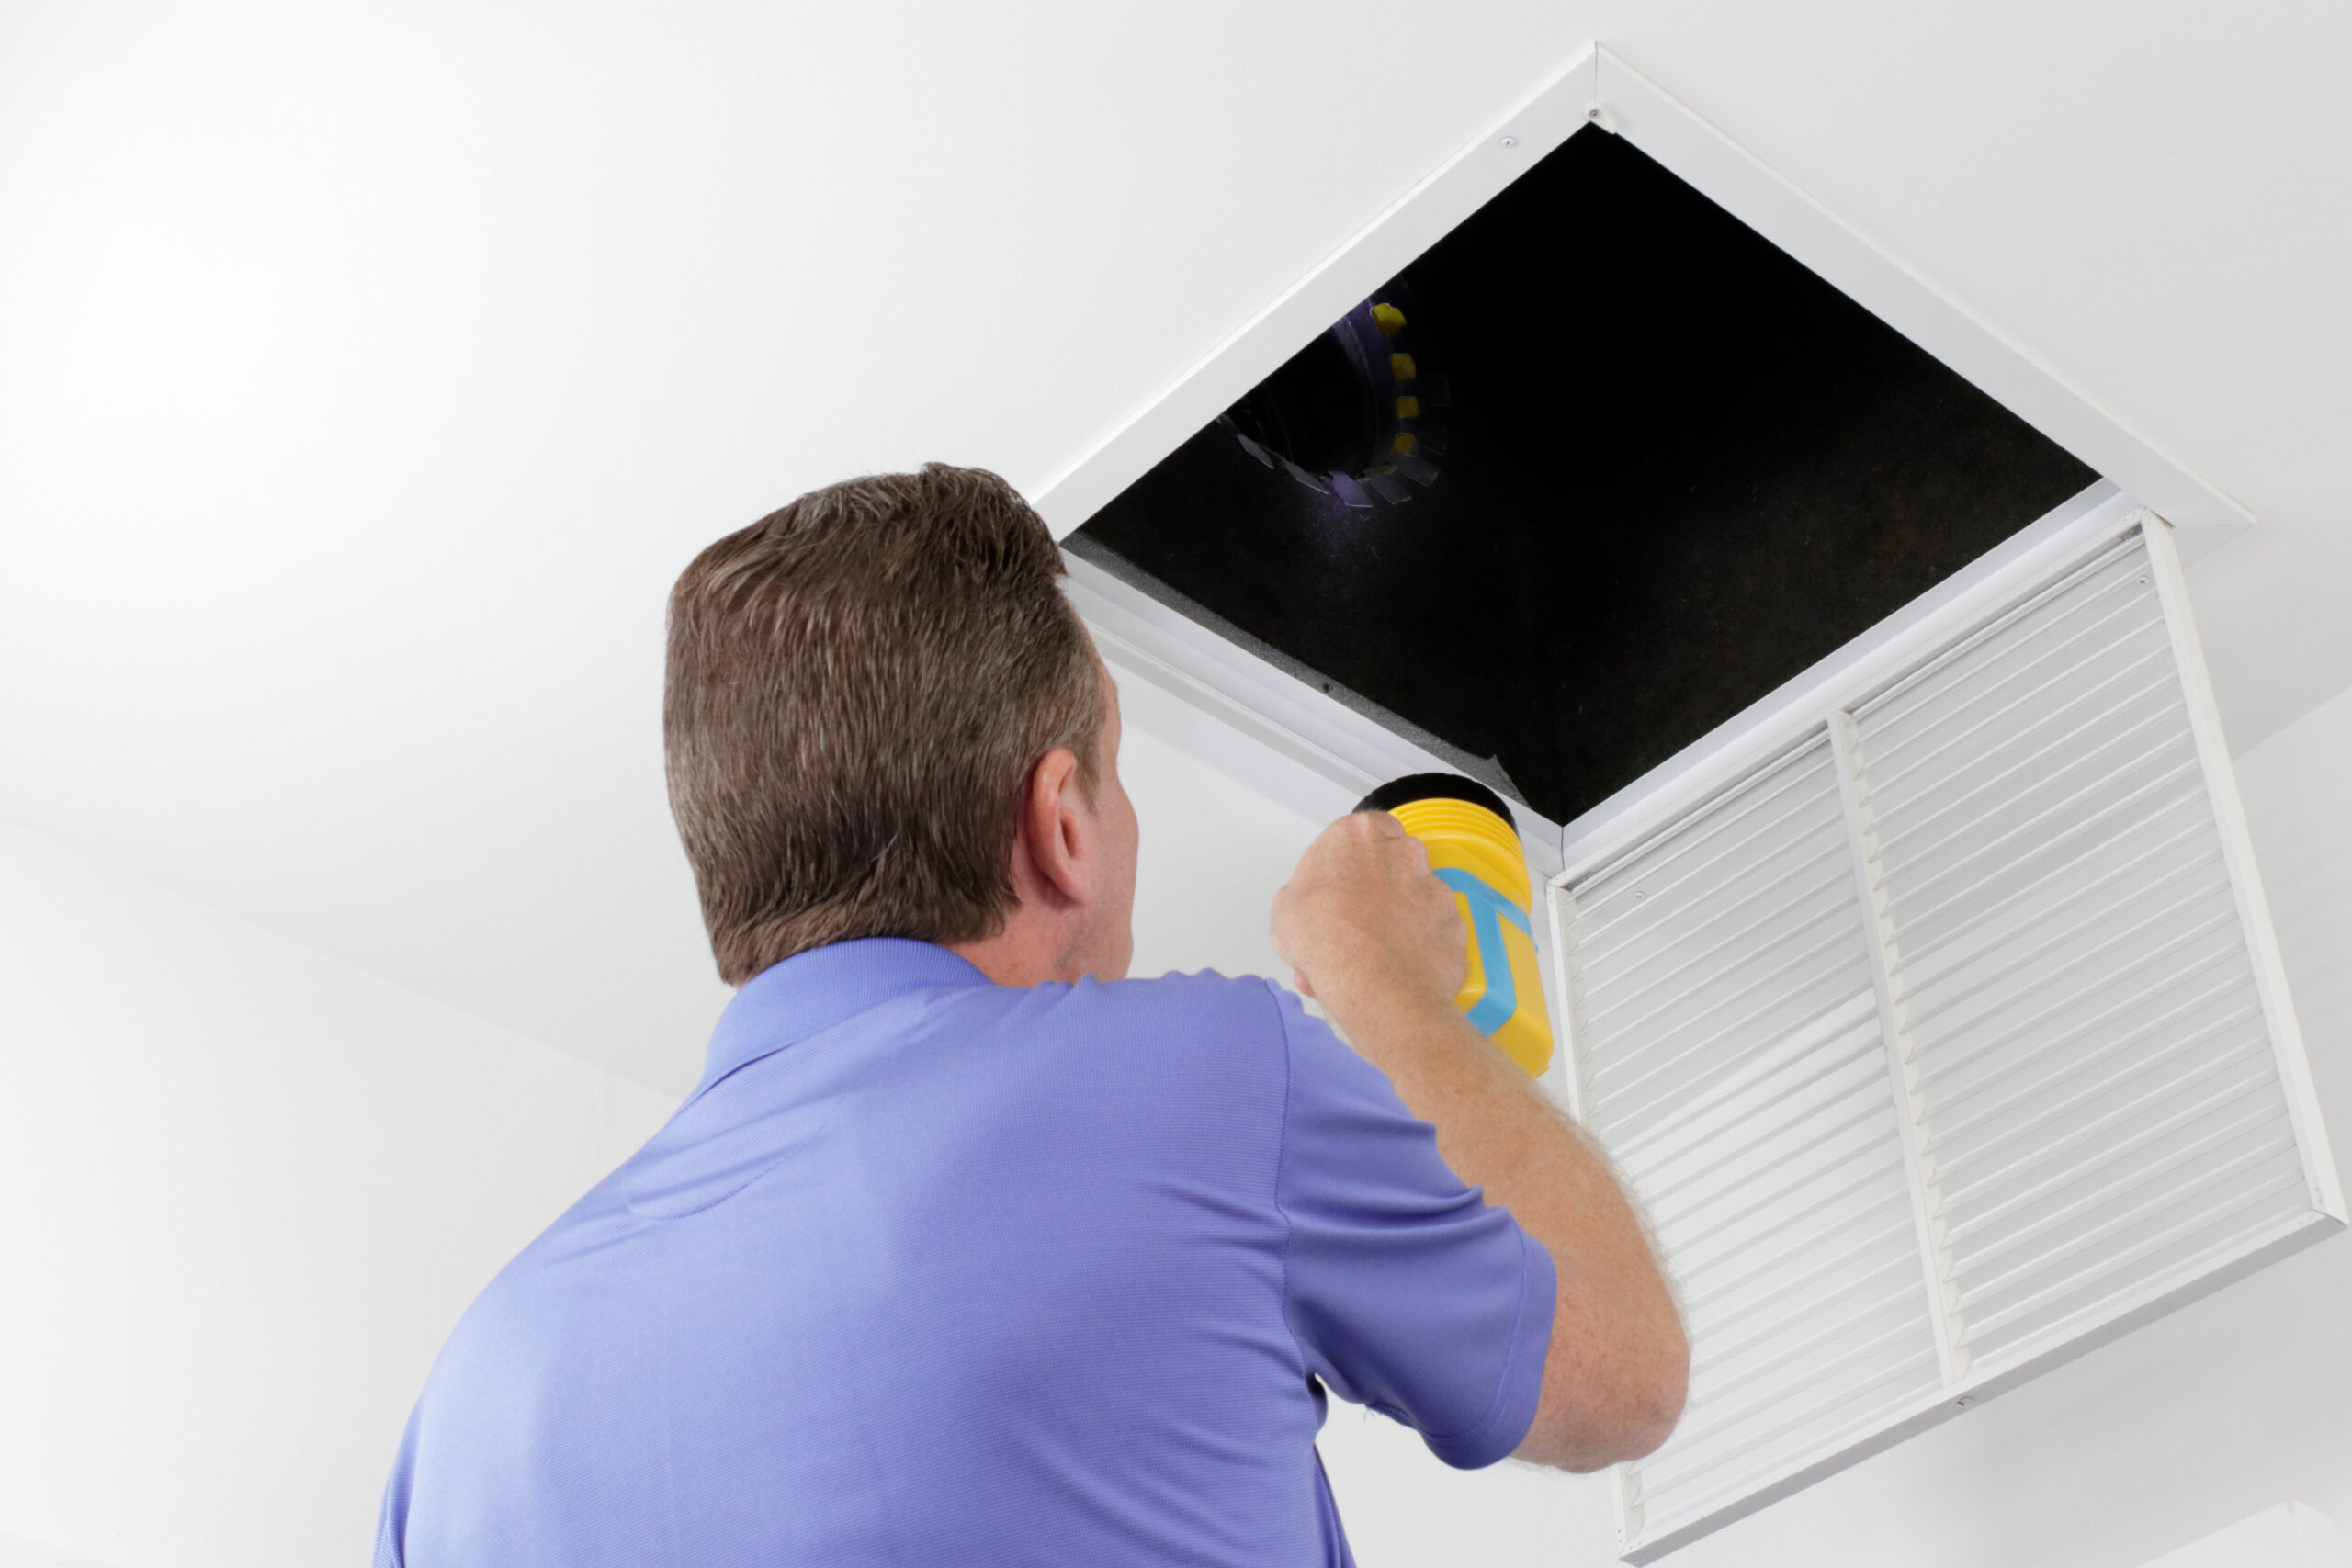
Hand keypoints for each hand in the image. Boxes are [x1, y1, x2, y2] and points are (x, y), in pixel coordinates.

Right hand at [1271, 810, 1466, 1018]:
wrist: (1374, 984)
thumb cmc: (1324, 938)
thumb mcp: (1285, 908)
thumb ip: (1308, 892)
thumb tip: (1317, 905)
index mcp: (1359, 834)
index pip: (1364, 830)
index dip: (1353, 859)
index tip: (1342, 883)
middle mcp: (1404, 851)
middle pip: (1393, 863)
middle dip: (1378, 890)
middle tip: (1354, 924)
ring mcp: (1435, 887)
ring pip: (1416, 900)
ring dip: (1399, 921)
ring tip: (1374, 958)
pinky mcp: (1455, 923)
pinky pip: (1434, 933)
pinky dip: (1420, 948)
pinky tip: (1398, 970)